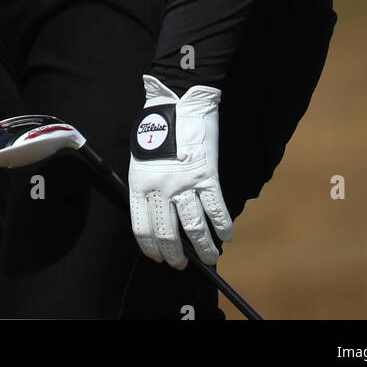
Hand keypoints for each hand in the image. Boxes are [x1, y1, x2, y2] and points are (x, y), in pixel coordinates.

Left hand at [128, 74, 233, 268]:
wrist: (178, 101)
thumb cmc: (156, 126)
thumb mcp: (140, 157)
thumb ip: (146, 184)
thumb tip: (157, 212)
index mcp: (140, 183)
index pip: (143, 228)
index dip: (151, 248)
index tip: (158, 258)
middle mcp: (161, 188)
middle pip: (167, 233)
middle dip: (175, 255)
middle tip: (181, 265)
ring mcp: (185, 182)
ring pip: (194, 226)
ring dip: (203, 247)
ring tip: (208, 258)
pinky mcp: (207, 174)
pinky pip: (216, 207)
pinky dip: (223, 225)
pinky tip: (227, 236)